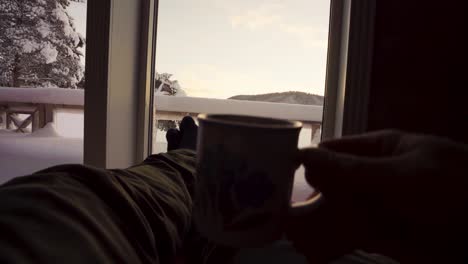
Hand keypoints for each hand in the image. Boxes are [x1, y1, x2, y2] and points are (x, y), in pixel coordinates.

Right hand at [286, 130, 467, 262]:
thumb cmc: (452, 188)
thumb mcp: (401, 174)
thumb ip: (352, 169)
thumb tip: (307, 155)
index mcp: (381, 150)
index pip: (336, 152)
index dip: (309, 162)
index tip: (279, 175)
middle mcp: (375, 177)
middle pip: (333, 186)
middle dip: (308, 200)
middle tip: (279, 214)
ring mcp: (380, 207)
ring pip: (338, 214)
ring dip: (314, 225)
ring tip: (290, 237)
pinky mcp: (384, 236)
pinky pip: (351, 237)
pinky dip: (330, 244)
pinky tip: (311, 252)